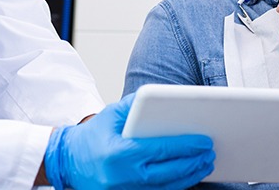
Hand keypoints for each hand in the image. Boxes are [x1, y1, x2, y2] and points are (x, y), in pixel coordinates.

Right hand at [44, 92, 214, 189]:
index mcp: (120, 154)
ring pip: (166, 188)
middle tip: (210, 152)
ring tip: (205, 164)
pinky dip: (174, 186)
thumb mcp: (112, 113)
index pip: (161, 151)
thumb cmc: (92, 135)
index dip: (186, 147)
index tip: (204, 141)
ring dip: (189, 177)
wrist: (67, 162)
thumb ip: (136, 104)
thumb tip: (161, 97)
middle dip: (193, 163)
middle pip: (169, 174)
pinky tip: (187, 177)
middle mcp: (123, 178)